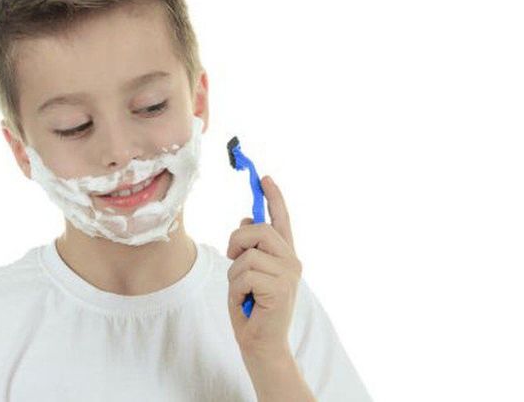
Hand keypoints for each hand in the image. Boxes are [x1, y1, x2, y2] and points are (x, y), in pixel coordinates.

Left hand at [227, 175, 301, 359]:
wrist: (262, 344)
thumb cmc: (253, 308)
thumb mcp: (247, 273)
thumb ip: (250, 248)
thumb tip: (246, 220)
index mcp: (284, 254)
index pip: (281, 219)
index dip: (273, 196)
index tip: (264, 177)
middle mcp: (291, 260)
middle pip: (259, 230)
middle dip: (236, 242)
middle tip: (232, 259)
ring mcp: (288, 274)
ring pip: (247, 254)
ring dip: (234, 275)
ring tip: (245, 293)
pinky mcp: (280, 288)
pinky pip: (244, 274)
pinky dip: (237, 289)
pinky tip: (247, 303)